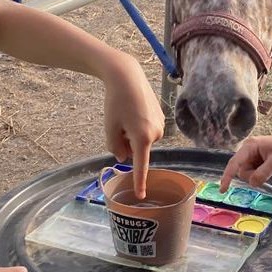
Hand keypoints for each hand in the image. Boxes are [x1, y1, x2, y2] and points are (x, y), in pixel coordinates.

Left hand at [102, 55, 164, 197]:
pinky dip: (139, 126)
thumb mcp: (110, 128)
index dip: (139, 182)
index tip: (141, 196)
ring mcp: (161, 125)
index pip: (141, 166)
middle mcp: (156, 133)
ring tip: (126, 114)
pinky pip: (148, 130)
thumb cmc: (116, 102)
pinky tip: (134, 110)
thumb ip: (115, 147)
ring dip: (133, 133)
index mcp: (143, 138)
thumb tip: (124, 157)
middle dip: (127, 143)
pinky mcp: (161, 117)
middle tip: (118, 123)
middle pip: (138, 150)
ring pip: (143, 140)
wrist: (127, 75)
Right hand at [220, 133, 271, 192]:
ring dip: (258, 177)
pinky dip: (261, 176)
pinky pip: (254, 174)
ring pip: (248, 174)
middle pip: (242, 171)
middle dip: (253, 176)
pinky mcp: (259, 162)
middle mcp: (249, 150)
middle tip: (270, 170)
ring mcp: (254, 157)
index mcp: (250, 146)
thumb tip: (251, 183)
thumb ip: (264, 172)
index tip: (223, 190)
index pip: (235, 163)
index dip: (227, 176)